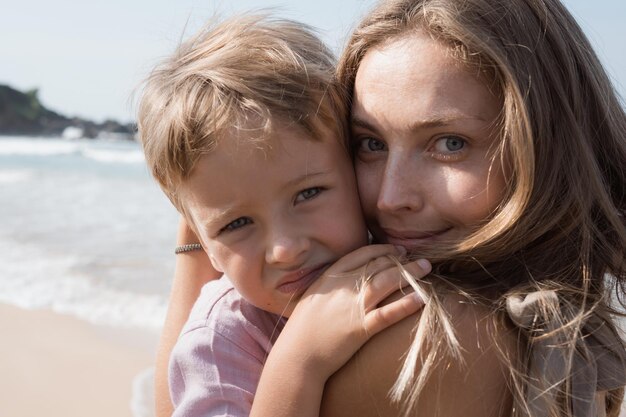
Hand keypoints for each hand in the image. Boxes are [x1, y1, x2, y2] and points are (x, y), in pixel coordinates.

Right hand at [273, 244, 429, 380]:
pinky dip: (406, 304)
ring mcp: (354, 306)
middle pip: (379, 265)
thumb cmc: (302, 329)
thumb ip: (330, 284)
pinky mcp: (362, 328)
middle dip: (402, 260)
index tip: (398, 251)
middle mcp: (344, 287)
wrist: (297, 355)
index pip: (363, 254)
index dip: (383, 250)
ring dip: (410, 273)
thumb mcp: (313, 296)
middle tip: (418, 259)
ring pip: (387, 282)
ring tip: (426, 268)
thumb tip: (345, 279)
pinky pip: (389, 313)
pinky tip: (422, 298)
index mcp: (331, 276)